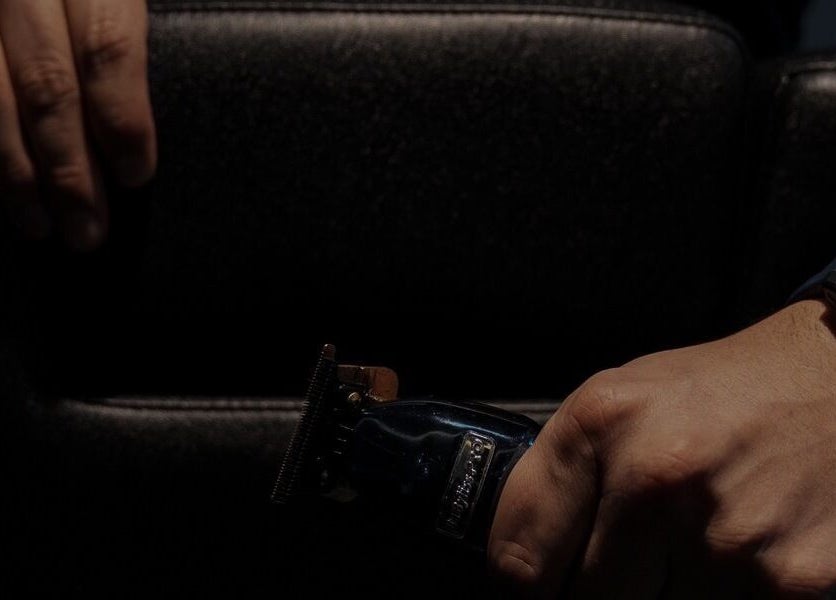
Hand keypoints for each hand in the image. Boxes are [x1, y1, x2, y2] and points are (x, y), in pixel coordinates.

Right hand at [0, 0, 154, 249]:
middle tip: (87, 229)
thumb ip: (117, 49)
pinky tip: (0, 191)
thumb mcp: (113, 5)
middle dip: (69, 169)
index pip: (107, 48)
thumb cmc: (84, 3)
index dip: (122, 118)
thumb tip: (131, 149)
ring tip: (39, 225)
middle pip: (48, 85)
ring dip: (16, 172)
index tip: (135, 175)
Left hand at [489, 299, 835, 597]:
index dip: (522, 586)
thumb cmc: (720, 393)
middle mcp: (657, 477)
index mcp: (603, 423)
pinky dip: (718, 598)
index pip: (520, 557)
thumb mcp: (620, 402)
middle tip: (621, 565)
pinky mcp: (790, 583)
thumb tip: (521, 565)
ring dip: (660, 597)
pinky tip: (734, 558)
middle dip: (595, 591)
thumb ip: (561, 477)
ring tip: (687, 547)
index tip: (534, 588)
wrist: (835, 380)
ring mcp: (726, 537)